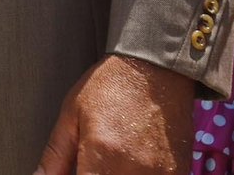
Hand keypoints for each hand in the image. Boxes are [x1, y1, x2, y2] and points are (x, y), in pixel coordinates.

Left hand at [35, 54, 192, 174]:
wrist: (155, 68)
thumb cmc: (112, 85)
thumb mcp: (71, 114)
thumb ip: (55, 155)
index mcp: (104, 153)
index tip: (76, 169)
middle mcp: (135, 168)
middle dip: (94, 173)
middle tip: (89, 161)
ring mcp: (161, 174)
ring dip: (113, 174)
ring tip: (110, 157)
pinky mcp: (178, 173)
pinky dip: (134, 174)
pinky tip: (128, 160)